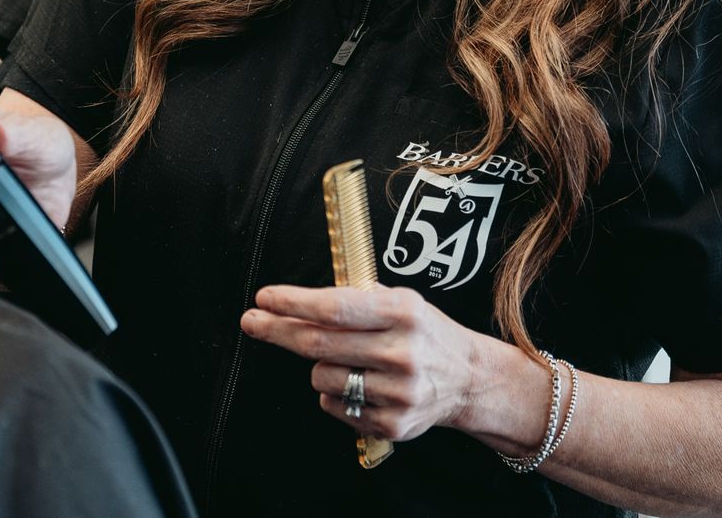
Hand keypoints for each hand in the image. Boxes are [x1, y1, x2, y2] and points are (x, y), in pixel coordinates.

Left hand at [240, 284, 483, 442]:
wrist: (469, 379)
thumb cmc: (426, 334)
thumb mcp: (403, 302)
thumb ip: (358, 299)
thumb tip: (299, 301)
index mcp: (403, 313)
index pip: (336, 307)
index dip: (294, 303)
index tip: (265, 298)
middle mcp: (401, 352)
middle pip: (318, 344)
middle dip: (278, 330)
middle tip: (253, 321)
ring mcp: (397, 392)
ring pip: (321, 377)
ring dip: (321, 366)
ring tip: (350, 360)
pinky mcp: (392, 423)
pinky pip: (333, 405)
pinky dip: (334, 393)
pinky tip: (361, 384)